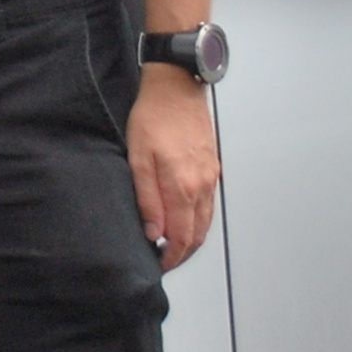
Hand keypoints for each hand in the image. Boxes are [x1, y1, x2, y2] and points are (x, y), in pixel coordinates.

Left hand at [126, 68, 218, 268]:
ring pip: (206, 221)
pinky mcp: (213, 167)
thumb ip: (147, 198)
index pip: (181, 237)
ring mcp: (211, 177)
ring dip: (192, 239)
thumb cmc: (152, 116)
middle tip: (165, 260)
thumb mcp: (138, 156)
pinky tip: (184, 218)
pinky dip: (198, 220)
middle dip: (183, 253)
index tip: (158, 264)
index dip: (171, 257)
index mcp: (182, 186)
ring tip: (172, 245)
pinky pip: (208, 204)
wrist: (177, 86)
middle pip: (198, 235)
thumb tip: (154, 232)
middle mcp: (202, 186)